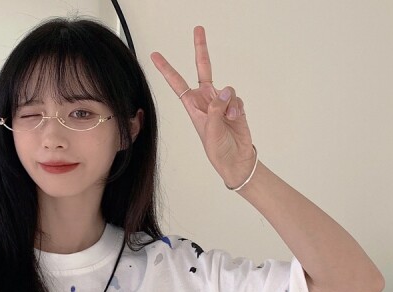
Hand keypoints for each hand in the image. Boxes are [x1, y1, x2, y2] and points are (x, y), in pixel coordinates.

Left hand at [151, 26, 255, 187]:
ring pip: (227, 88)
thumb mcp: (209, 131)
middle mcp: (207, 100)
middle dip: (201, 49)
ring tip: (227, 119)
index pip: (177, 83)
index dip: (167, 69)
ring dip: (228, 103)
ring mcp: (222, 102)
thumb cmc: (218, 151)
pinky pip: (237, 98)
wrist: (236, 160)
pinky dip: (237, 108)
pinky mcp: (236, 106)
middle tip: (198, 29)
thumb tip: (225, 90)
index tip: (155, 56)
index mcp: (193, 107)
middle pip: (203, 68)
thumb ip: (215, 109)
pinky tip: (236, 119)